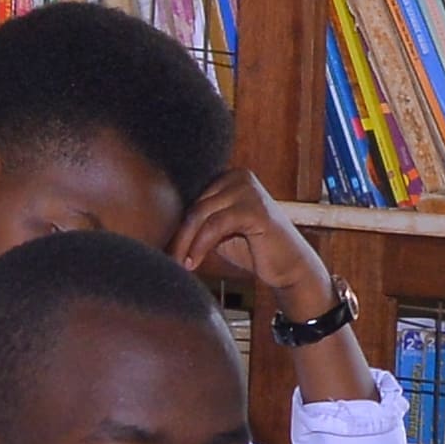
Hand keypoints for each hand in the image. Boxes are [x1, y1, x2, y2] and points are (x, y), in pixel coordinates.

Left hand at [165, 171, 340, 327]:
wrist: (289, 267)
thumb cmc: (253, 250)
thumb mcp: (219, 231)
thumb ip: (197, 221)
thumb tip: (156, 223)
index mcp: (227, 176)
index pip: (190, 196)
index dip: (171, 221)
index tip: (157, 244)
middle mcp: (238, 176)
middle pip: (193, 204)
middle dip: (176, 234)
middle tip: (165, 259)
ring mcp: (248, 189)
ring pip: (200, 215)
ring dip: (184, 243)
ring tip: (177, 264)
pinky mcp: (254, 208)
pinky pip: (215, 225)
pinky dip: (200, 246)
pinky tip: (192, 263)